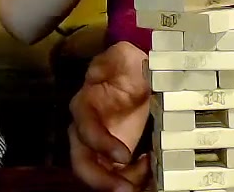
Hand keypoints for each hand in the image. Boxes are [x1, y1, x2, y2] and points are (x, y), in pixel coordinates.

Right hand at [68, 41, 151, 191]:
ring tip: (144, 186)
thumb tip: (115, 60)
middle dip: (101, 180)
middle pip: (82, 162)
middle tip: (125, 190)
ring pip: (98, 174)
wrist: (137, 79)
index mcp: (85, 105)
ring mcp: (98, 146)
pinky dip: (132, 179)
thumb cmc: (127, 68)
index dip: (101, 143)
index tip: (124, 155)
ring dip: (117, 184)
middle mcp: (86, 130)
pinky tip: (150, 175)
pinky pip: (116, 174)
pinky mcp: (112, 156)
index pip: (85, 128)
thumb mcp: (122, 55)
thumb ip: (115, 56)